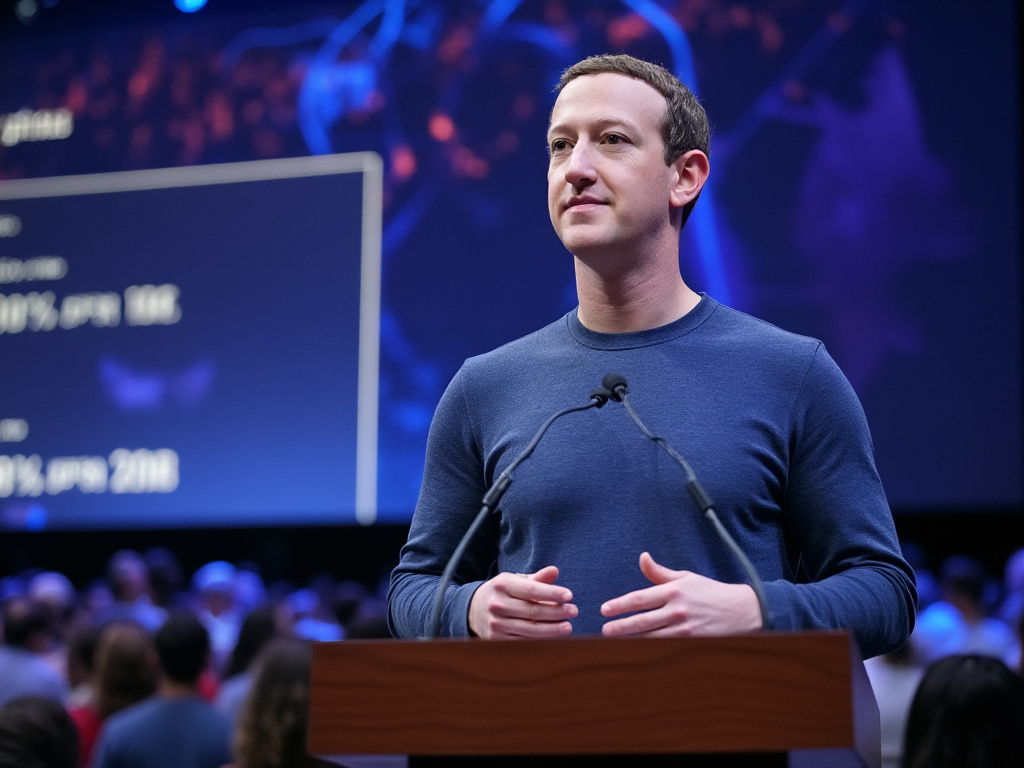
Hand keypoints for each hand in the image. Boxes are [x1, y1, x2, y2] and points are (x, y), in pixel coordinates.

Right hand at [468, 565, 576, 638]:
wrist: (473, 610)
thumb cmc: (502, 592)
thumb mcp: (515, 580)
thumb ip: (536, 578)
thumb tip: (555, 571)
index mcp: (503, 584)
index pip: (531, 590)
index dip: (552, 593)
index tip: (569, 595)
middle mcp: (497, 604)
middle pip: (532, 610)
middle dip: (556, 612)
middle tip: (574, 611)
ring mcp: (496, 623)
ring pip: (529, 628)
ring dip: (552, 628)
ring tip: (568, 626)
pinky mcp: (496, 639)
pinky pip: (523, 640)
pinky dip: (540, 639)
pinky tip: (554, 636)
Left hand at [601, 552, 762, 637]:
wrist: (742, 610)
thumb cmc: (710, 592)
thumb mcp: (685, 578)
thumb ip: (660, 572)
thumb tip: (642, 558)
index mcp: (673, 591)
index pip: (640, 599)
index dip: (620, 604)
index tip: (604, 609)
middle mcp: (677, 609)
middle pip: (642, 621)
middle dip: (620, 626)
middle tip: (605, 630)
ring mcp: (685, 628)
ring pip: (651, 637)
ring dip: (631, 641)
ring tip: (614, 643)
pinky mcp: (692, 642)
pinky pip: (666, 647)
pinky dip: (650, 649)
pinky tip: (638, 652)